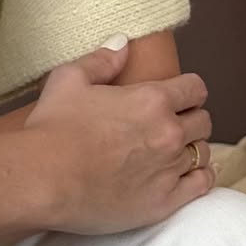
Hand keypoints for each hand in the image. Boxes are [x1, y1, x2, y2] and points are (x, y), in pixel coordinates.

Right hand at [14, 38, 214, 233]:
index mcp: (152, 99)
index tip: (178, 97)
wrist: (42, 179)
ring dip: (191, 149)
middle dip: (190, 119)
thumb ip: (101, 60)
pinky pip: (202, 185)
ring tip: (173, 152)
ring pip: (203, 153)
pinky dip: (198, 177)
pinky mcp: (165, 201)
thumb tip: (123, 43)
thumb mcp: (69, 80)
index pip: (195, 88)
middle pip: (203, 121)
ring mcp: (169, 169)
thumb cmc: (52, 128)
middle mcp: (168, 132)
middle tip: (172, 124)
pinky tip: (186, 175)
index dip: (187, 90)